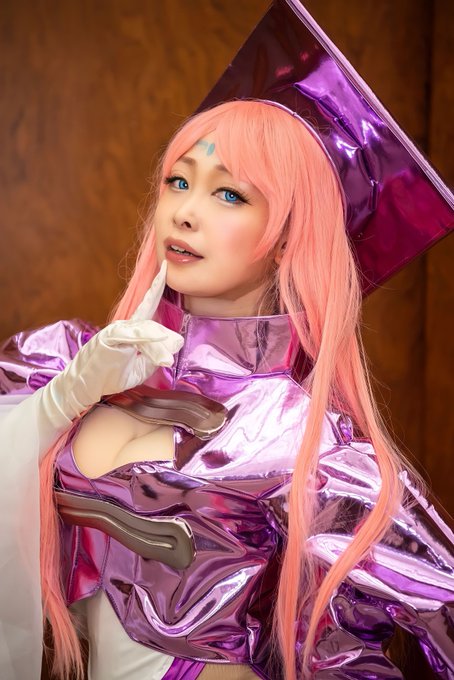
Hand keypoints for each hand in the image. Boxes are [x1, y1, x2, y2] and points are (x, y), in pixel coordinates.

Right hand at [36, 261, 183, 449]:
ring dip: (158, 345)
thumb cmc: (110, 375)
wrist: (84, 386)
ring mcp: (116, 330)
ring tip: (167, 360)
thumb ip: (155, 355)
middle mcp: (124, 325)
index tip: (164, 268)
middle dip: (159, 300)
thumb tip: (174, 342)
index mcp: (132, 330)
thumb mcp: (140, 368)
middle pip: (148, 313)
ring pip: (144, 331)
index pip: (148, 306)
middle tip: (171, 298)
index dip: (156, 287)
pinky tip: (158, 342)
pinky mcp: (109, 338)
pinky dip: (146, 340)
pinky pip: (131, 336)